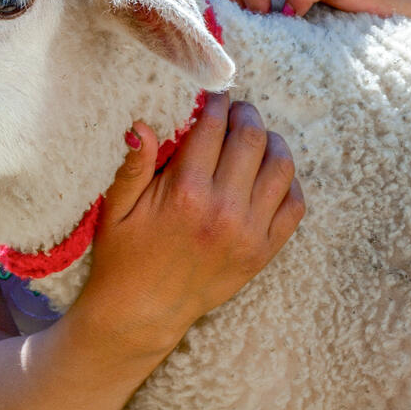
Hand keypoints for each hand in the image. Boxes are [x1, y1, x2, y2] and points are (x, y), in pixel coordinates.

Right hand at [75, 94, 304, 356]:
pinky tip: (269, 176)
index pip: (213, 127)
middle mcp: (224, 210)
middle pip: (252, 139)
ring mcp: (249, 233)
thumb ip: (134, 165)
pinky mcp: (263, 253)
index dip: (216, 103)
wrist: (142, 314)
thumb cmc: (124, 257)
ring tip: (256, 139)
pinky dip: (289, 183)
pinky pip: (294, 207)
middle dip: (245, 115)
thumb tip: (142, 124)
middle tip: (236, 112)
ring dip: (272, 143)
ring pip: (281, 167)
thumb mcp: (116, 208)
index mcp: (186, 192)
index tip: (214, 96)